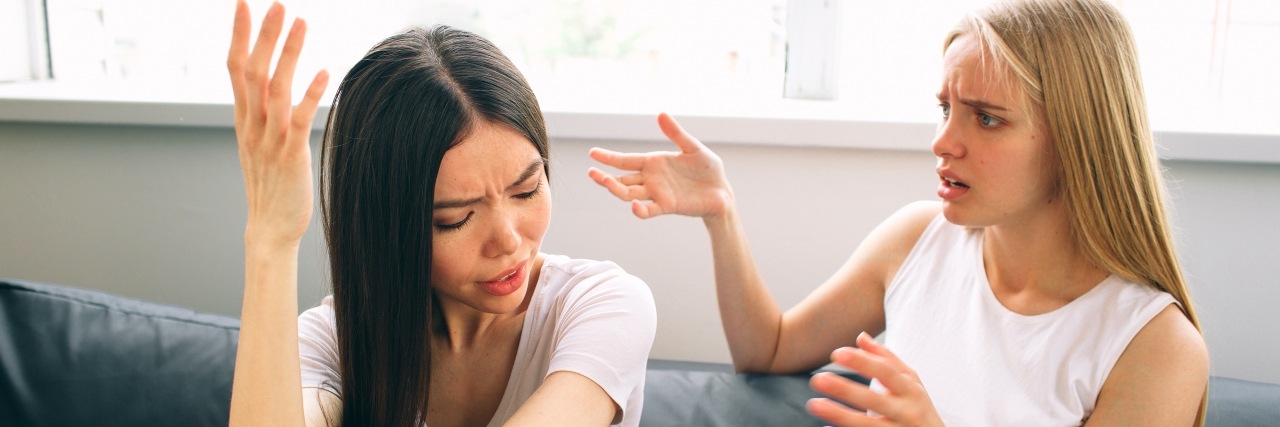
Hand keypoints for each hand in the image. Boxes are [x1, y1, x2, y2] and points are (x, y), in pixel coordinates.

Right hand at [227, 0, 328, 245]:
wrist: (270, 228)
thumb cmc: (271, 184)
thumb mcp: (260, 142)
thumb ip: (263, 113)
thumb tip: (271, 85)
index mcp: (244, 119)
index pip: (236, 68)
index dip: (240, 36)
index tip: (243, 4)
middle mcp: (252, 125)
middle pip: (253, 71)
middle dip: (264, 35)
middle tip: (276, 3)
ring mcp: (270, 139)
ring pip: (275, 88)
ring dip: (288, 54)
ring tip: (301, 22)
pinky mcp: (291, 155)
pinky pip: (299, 120)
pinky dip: (310, 94)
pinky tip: (323, 71)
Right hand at [587, 113, 732, 218]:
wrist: (722, 191)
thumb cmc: (708, 169)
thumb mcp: (692, 147)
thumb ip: (676, 133)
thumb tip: (660, 114)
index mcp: (653, 163)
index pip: (625, 160)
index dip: (609, 157)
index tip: (593, 153)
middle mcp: (651, 179)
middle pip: (622, 179)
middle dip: (605, 177)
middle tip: (591, 173)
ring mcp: (657, 193)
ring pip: (629, 193)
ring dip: (616, 189)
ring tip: (605, 182)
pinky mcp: (667, 206)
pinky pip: (649, 210)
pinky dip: (639, 210)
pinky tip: (633, 205)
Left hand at [807, 332, 943, 426]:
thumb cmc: (918, 408)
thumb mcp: (911, 383)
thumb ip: (886, 359)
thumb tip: (860, 336)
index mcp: (911, 392)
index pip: (886, 373)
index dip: (862, 362)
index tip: (836, 353)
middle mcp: (907, 413)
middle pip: (874, 400)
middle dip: (845, 390)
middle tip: (817, 379)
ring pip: (867, 425)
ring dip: (839, 415)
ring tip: (814, 404)